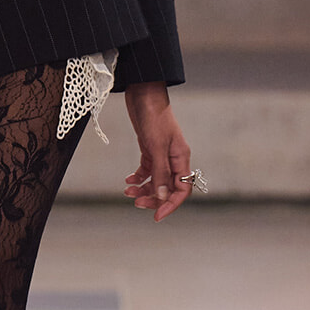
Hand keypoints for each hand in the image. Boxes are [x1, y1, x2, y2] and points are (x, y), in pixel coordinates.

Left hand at [122, 82, 193, 221]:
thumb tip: (163, 197)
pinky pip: (147, 169)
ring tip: (127, 192)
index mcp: (181, 157)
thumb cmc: (153, 116)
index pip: (182, 189)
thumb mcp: (156, 146)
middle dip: (153, 198)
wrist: (143, 93)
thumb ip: (160, 172)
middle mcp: (173, 157)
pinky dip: (138, 177)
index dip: (170, 204)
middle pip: (167, 187)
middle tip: (135, 203)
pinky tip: (128, 180)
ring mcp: (161, 153)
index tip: (156, 216)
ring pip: (156, 180)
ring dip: (143, 188)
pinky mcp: (150, 148)